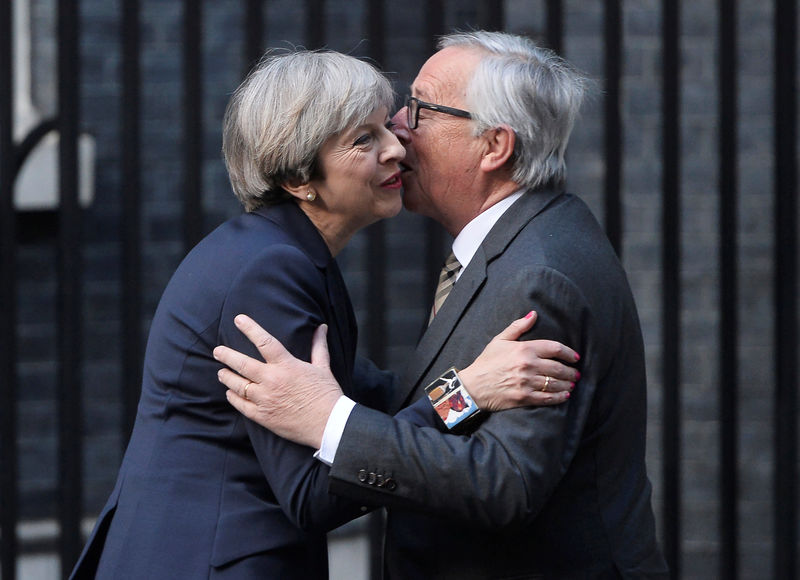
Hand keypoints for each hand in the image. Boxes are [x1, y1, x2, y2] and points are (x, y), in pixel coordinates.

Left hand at [213, 314, 341, 448]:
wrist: (329, 424)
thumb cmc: (327, 394)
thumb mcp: (323, 367)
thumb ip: (318, 346)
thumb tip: (321, 327)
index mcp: (287, 365)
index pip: (264, 342)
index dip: (250, 328)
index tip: (238, 319)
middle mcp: (272, 380)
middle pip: (242, 364)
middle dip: (226, 355)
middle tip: (217, 351)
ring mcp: (265, 399)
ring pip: (237, 385)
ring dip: (227, 377)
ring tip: (221, 372)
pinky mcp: (263, 416)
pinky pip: (241, 405)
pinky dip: (233, 397)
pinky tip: (230, 393)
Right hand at [458, 311, 579, 410]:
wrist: (473, 386)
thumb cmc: (486, 362)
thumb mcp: (500, 340)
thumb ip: (518, 327)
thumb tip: (533, 314)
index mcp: (524, 349)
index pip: (555, 348)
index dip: (569, 353)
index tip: (575, 357)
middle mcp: (528, 365)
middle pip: (558, 368)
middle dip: (571, 371)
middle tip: (576, 373)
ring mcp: (527, 382)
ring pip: (555, 383)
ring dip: (567, 384)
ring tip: (572, 384)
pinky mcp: (524, 397)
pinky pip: (548, 398)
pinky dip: (559, 397)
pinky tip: (564, 395)